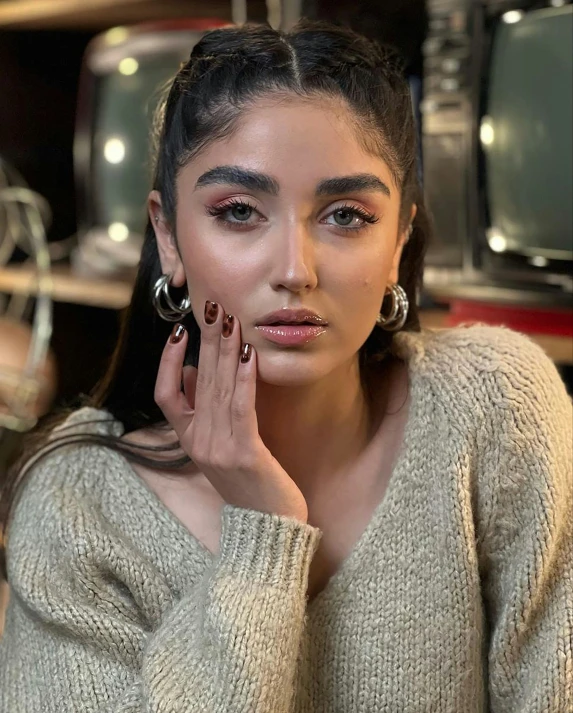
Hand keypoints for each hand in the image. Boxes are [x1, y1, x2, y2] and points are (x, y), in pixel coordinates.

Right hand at [154, 301, 308, 522]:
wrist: (268, 527)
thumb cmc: (250, 482)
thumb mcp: (219, 446)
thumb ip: (202, 411)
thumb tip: (190, 371)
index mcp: (188, 439)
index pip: (165, 393)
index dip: (168, 361)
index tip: (180, 331)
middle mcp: (198, 442)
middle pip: (196, 381)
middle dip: (206, 341)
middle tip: (212, 306)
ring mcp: (218, 448)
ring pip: (218, 388)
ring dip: (225, 350)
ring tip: (230, 319)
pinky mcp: (244, 453)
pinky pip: (242, 407)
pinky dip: (245, 378)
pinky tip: (249, 353)